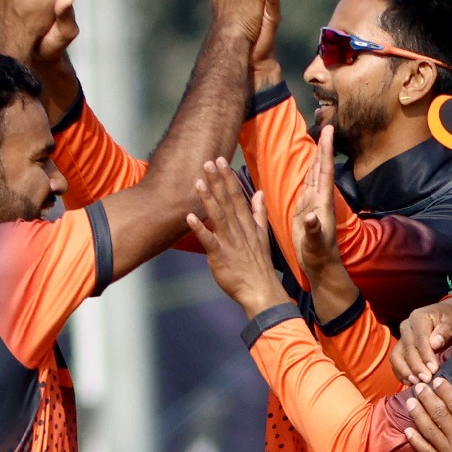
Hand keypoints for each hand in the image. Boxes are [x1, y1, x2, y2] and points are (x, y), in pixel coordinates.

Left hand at [187, 158, 289, 316]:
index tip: (221, 160)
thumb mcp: (262, 235)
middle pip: (227, 201)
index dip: (228, 178)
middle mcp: (238, 229)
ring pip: (218, 216)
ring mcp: (229, 242)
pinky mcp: (220, 256)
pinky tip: (189, 217)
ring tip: (198, 181)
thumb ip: (259, 213)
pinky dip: (200, 229)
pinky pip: (209, 240)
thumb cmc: (258, 265)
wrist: (260, 290)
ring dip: (208, 199)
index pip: (237, 196)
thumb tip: (260, 193)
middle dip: (218, 181)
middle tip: (208, 161)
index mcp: (247, 224)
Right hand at [293, 125, 341, 278]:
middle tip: (327, 125)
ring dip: (316, 156)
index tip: (330, 131)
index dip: (326, 151)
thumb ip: (313, 230)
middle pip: (321, 167)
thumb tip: (311, 217)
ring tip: (317, 138)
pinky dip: (306, 171)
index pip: (324, 171)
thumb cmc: (318, 255)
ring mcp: (313, 203)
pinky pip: (306, 184)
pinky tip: (306, 164)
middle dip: (323, 147)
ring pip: (314, 174)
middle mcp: (319, 199)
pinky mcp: (305, 208)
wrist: (320, 265)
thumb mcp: (315, 244)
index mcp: (322, 203)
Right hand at [392, 298, 451, 383]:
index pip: (419, 339)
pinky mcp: (401, 348)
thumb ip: (445, 331)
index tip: (434, 369)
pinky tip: (410, 382)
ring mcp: (402, 338)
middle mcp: (406, 327)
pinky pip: (396, 362)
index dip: (425, 356)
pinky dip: (401, 373)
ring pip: (396, 356)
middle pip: (407, 350)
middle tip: (427, 380)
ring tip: (416, 382)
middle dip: (416, 367)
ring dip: (405, 371)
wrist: (448, 315)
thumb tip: (435, 343)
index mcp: (418, 318)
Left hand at [403, 379, 451, 451]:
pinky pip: (426, 451)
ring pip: (429, 429)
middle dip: (427, 398)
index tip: (437, 381)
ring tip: (410, 401)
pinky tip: (408, 430)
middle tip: (419, 386)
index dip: (445, 391)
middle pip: (439, 413)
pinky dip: (416, 440)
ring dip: (418, 414)